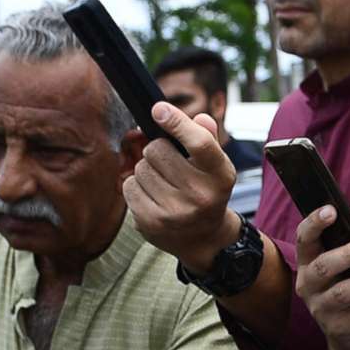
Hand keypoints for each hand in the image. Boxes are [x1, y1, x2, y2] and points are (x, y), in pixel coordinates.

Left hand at [124, 101, 242, 270]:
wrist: (206, 240)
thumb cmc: (208, 191)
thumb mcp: (217, 166)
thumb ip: (207, 138)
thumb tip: (198, 118)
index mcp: (220, 175)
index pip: (199, 142)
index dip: (176, 122)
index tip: (158, 109)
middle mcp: (200, 195)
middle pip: (158, 149)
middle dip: (157, 149)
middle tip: (168, 163)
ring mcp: (175, 211)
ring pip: (141, 167)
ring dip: (147, 169)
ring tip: (163, 182)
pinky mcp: (152, 222)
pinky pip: (129, 186)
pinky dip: (136, 186)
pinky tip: (152, 195)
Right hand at [293, 206, 349, 349]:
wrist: (348, 332)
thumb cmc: (349, 283)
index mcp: (308, 262)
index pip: (304, 239)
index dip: (315, 223)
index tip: (332, 210)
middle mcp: (307, 285)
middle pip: (323, 266)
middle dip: (348, 254)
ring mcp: (319, 309)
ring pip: (342, 293)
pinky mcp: (336, 328)